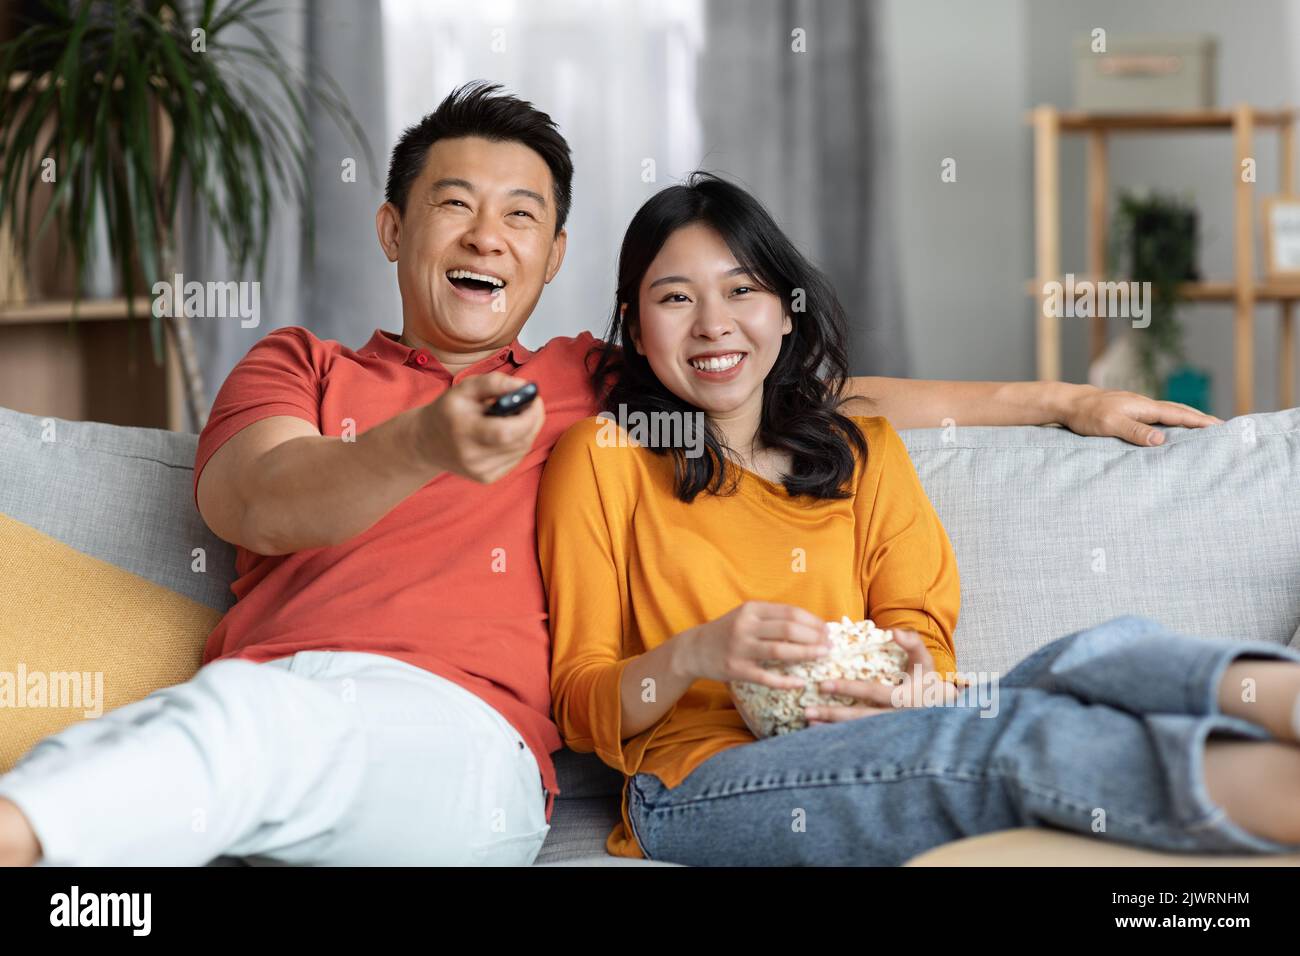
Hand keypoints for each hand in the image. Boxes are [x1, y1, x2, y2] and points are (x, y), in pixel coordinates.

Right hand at [417, 372, 544, 482]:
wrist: (427, 441)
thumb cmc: (450, 410)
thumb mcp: (465, 388)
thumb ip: (494, 383)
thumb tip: (525, 387)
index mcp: (462, 431)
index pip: (505, 432)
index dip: (528, 416)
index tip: (534, 398)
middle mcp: (471, 456)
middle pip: (519, 442)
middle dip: (533, 420)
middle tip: (532, 403)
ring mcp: (479, 471)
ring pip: (522, 450)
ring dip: (528, 430)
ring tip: (517, 415)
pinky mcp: (487, 478)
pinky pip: (516, 458)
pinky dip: (520, 442)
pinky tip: (508, 432)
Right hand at [673, 601, 830, 689]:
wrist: (694, 649)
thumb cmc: (728, 632)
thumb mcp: (747, 616)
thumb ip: (773, 618)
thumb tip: (811, 626)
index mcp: (752, 609)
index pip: (790, 612)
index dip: (813, 621)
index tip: (827, 630)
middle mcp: (746, 626)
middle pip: (788, 629)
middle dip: (814, 637)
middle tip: (830, 645)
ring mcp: (740, 648)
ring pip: (780, 651)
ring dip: (806, 654)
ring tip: (822, 656)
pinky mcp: (737, 669)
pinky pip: (766, 677)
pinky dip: (786, 681)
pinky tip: (800, 682)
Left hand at [804, 629, 956, 724]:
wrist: (940, 708)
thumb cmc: (927, 679)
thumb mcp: (925, 660)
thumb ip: (912, 642)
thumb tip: (893, 632)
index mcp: (904, 698)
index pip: (872, 693)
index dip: (848, 688)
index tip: (823, 684)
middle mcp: (895, 718)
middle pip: (860, 718)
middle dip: (833, 715)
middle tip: (808, 711)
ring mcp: (889, 731)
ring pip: (857, 732)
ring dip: (832, 728)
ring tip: (808, 721)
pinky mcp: (883, 738)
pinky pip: (858, 738)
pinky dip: (838, 735)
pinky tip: (818, 730)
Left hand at [1058, 383, 1221, 446]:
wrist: (1070, 403)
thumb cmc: (1088, 414)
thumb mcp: (1111, 425)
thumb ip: (1135, 432)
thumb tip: (1162, 440)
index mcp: (1145, 407)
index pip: (1179, 414)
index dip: (1200, 422)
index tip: (1221, 427)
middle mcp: (1145, 405)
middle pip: (1180, 411)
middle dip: (1201, 419)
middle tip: (1222, 427)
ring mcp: (1138, 407)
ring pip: (1170, 412)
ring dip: (1188, 419)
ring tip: (1204, 427)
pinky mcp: (1130, 411)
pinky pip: (1158, 416)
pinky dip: (1172, 420)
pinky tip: (1172, 427)